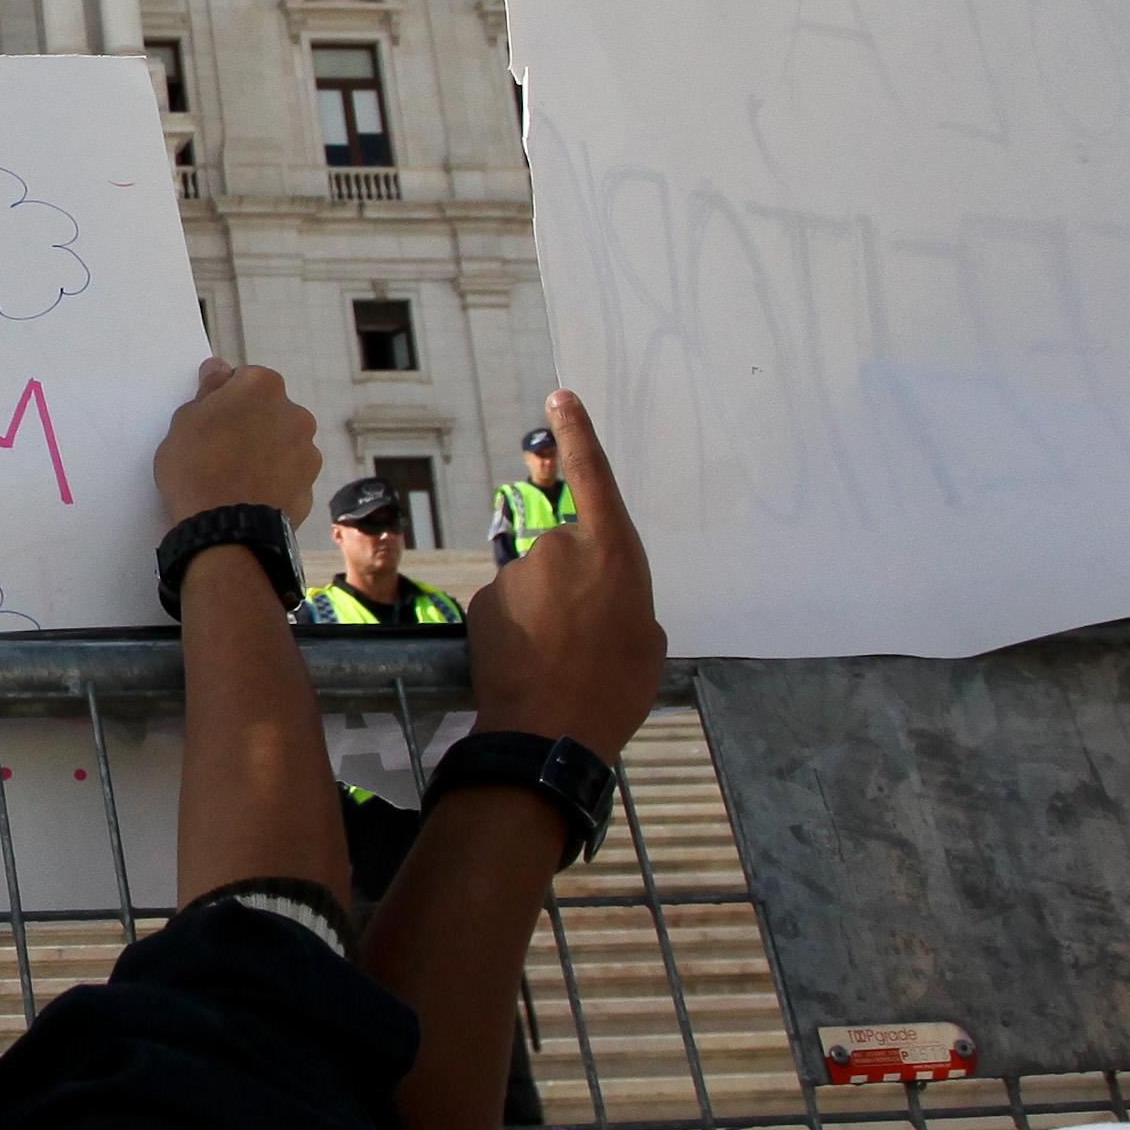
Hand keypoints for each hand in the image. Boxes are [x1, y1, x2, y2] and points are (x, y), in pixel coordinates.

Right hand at [151, 355, 317, 529]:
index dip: (224, 398)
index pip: (244, 379)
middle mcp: (295, 414)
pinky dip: (273, 483)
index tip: (209, 419)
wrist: (226, 531)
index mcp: (263, 387)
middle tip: (218, 449)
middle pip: (269, 411)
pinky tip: (248, 498)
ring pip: (281, 445)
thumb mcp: (185, 420)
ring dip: (264, 454)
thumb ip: (208, 390)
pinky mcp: (310, 489)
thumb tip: (219, 369)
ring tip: (233, 479)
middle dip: (249, 424)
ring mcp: (307, 453)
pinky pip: (287, 478)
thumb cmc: (197, 468)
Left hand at [465, 389, 660, 754]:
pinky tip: (526, 665)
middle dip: (572, 586)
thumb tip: (604, 600)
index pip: (593, 476)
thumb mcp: (646, 640)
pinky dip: (514, 630)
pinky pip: (505, 607)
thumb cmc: (614, 688)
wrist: (549, 732)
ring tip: (557, 661)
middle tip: (584, 638)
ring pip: (533, 584)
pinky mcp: (482, 600)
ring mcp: (517, 573)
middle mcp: (561, 549)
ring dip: (542, 613)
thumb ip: (626, 601)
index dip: (577, 434)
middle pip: (566, 553)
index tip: (559, 396)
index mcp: (612, 551)